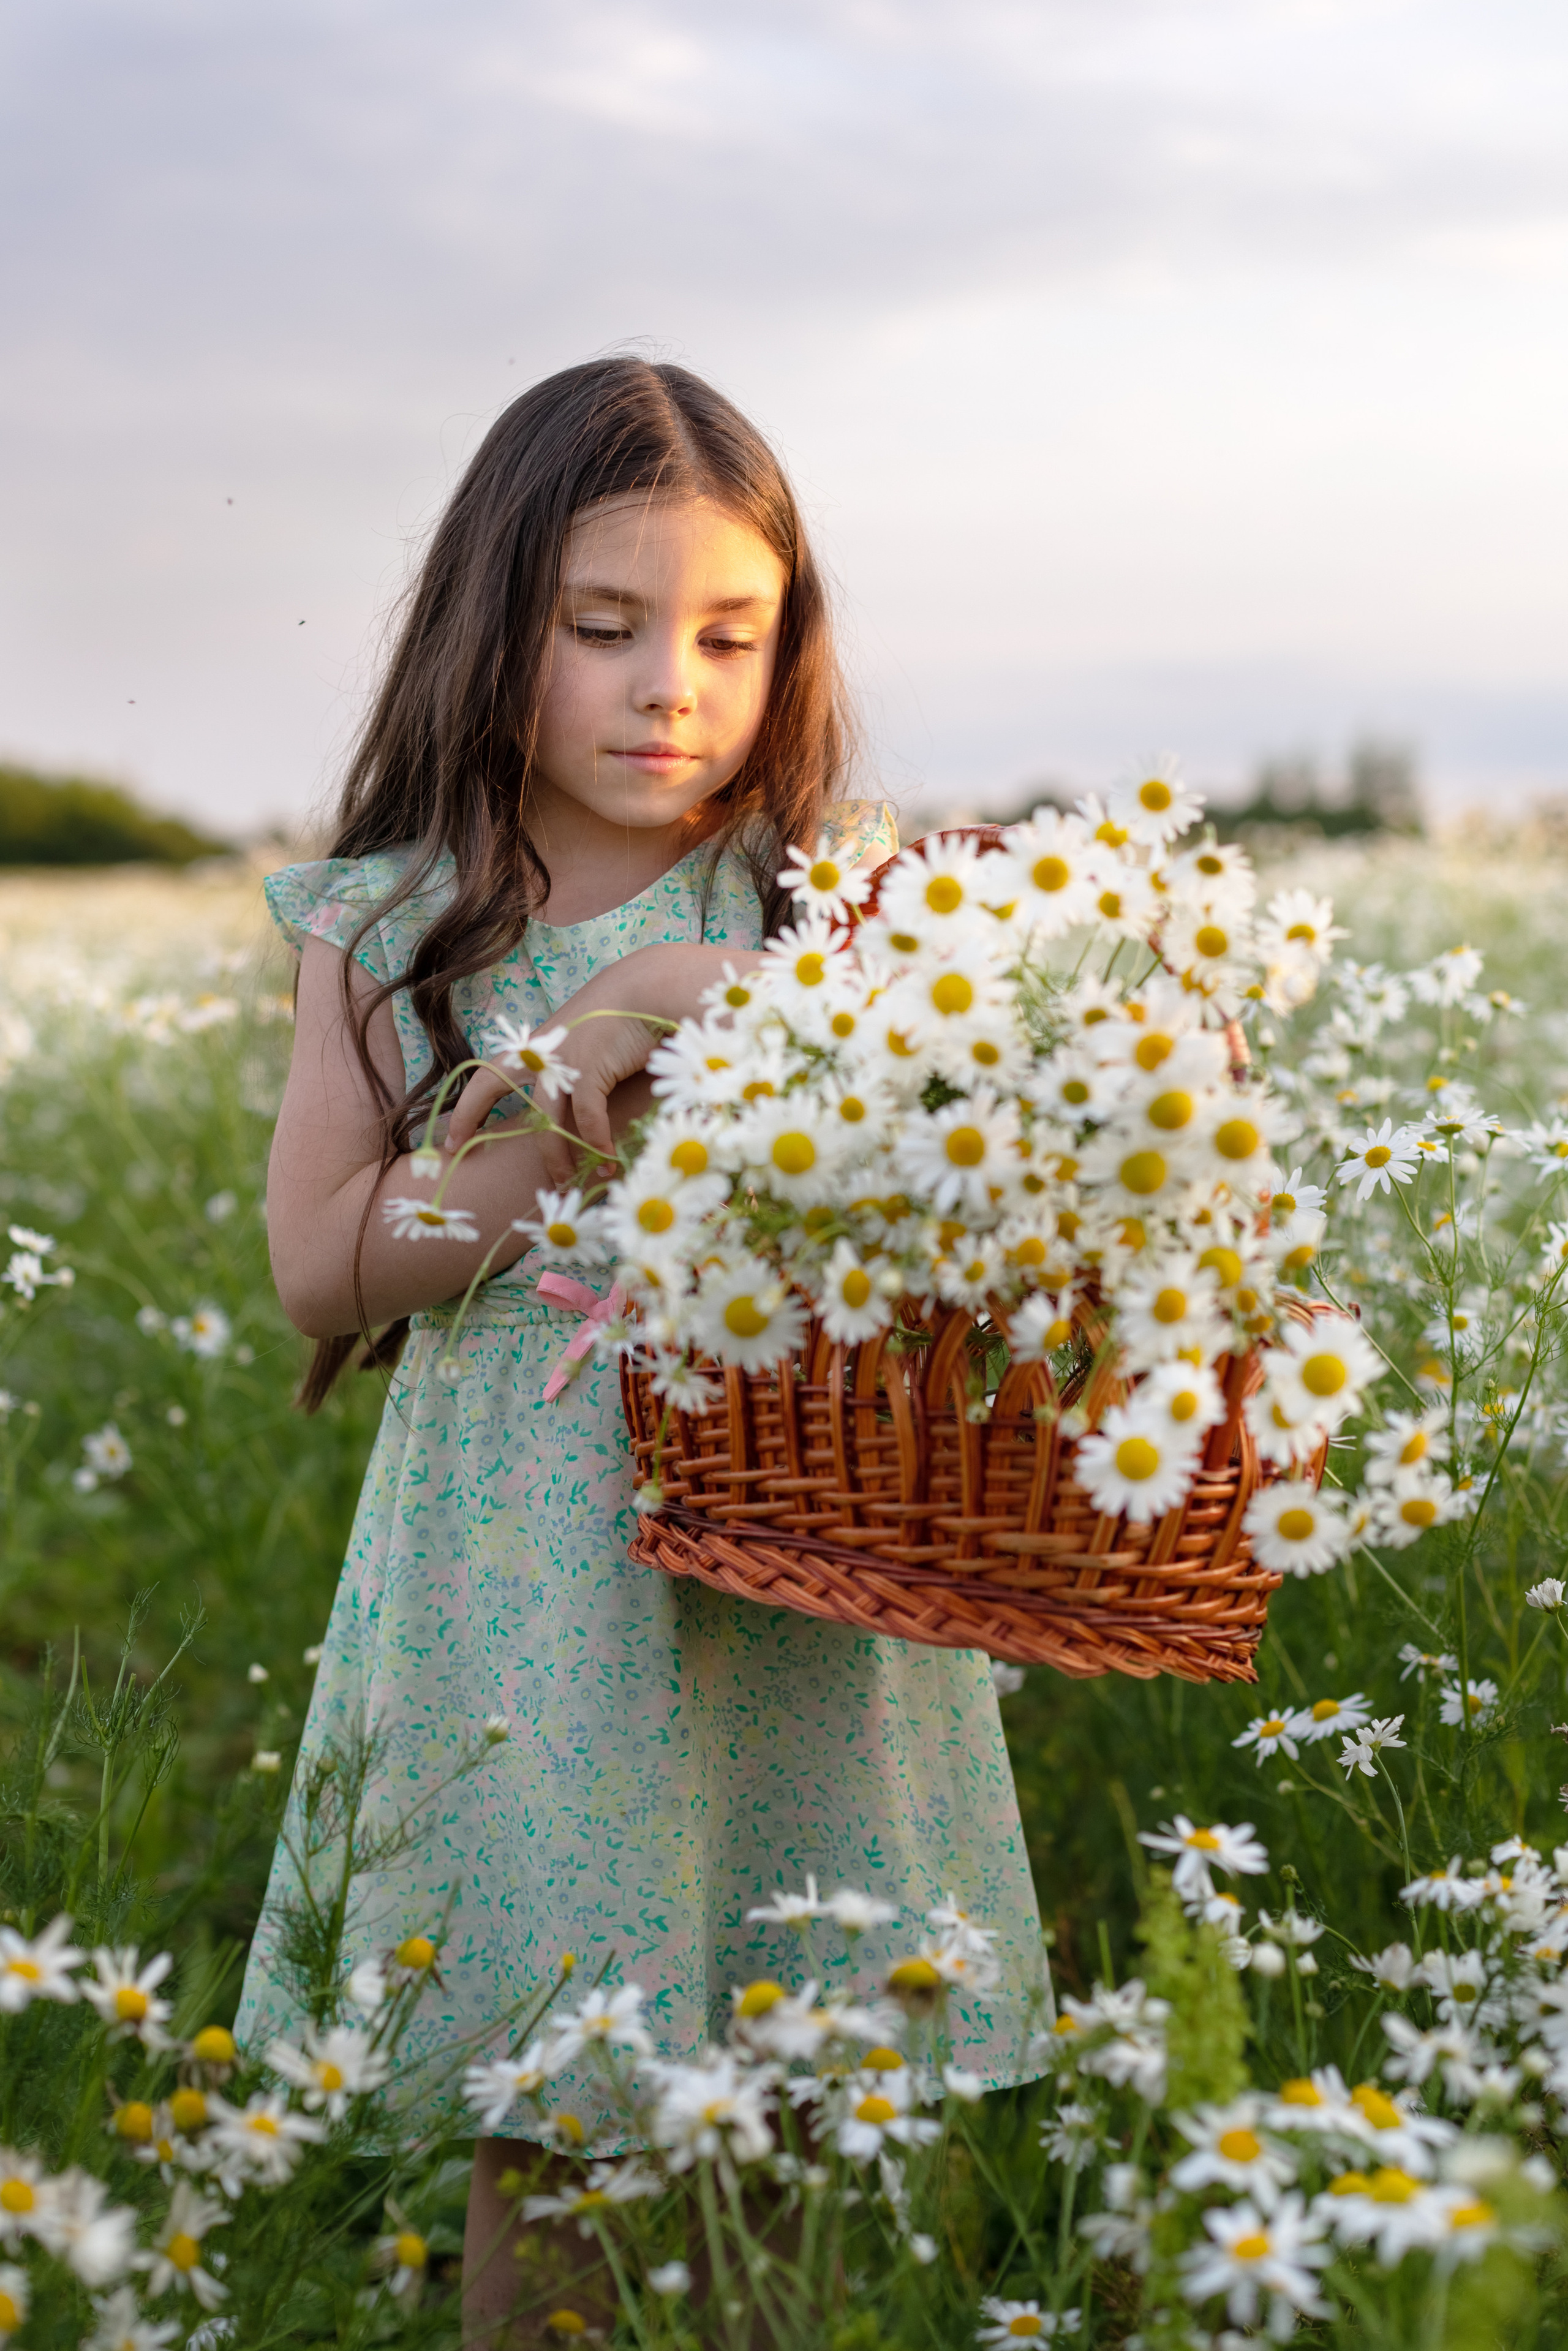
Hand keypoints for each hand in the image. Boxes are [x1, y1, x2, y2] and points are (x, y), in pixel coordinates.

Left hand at [444, 941, 739, 1166]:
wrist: (650, 987)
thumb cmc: (626, 1016)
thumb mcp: (592, 1042)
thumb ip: (576, 1069)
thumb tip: (576, 1103)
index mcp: (540, 1047)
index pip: (490, 1073)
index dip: (468, 1104)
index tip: (451, 1135)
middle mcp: (543, 1053)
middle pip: (493, 1086)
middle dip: (470, 1119)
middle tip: (457, 1153)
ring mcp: (564, 1062)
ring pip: (546, 1121)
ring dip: (557, 1158)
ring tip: (568, 1184)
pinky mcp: (591, 1070)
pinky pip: (587, 1120)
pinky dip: (597, 1144)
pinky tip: (608, 1161)